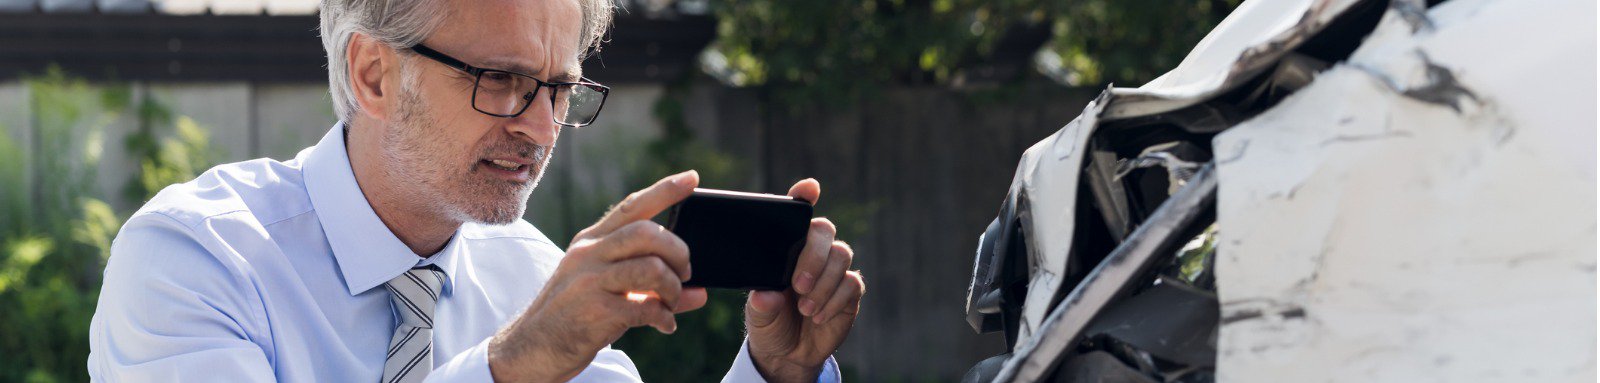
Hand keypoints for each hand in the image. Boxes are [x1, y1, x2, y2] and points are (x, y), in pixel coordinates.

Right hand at [487, 170, 710, 381]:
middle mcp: (588, 254)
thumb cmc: (577, 316)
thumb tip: (700, 293)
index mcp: (591, 241)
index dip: (664, 191)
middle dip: (678, 251)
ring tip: (671, 303)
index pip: (631, 206)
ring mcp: (589, 281)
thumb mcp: (608, 290)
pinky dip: (664, 317)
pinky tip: (664, 325)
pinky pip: (645, 307)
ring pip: (651, 268)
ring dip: (673, 288)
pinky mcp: (594, 311)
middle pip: (647, 233)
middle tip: (685, 273)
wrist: (533, 348)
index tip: (692, 178)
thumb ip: (652, 286)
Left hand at [745, 179, 866, 382]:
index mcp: (786, 247)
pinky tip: (818, 316)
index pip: (797, 214)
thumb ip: (761, 305)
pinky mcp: (849, 292)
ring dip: (824, 282)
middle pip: (825, 230)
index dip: (804, 195)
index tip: (809, 188)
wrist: (787, 354)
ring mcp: (833, 270)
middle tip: (798, 285)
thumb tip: (766, 295)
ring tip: (805, 308)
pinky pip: (852, 283)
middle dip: (813, 255)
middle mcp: (813, 252)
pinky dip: (834, 300)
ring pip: (842, 255)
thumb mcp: (757, 316)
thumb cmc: (768, 324)